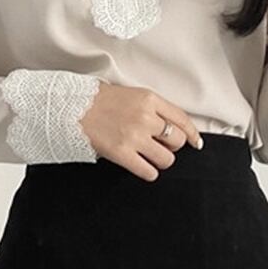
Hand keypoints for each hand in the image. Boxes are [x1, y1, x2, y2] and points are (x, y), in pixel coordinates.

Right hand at [80, 82, 203, 182]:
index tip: (195, 142)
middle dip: (172, 146)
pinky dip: (149, 172)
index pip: (182, 119)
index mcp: (149, 99)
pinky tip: (144, 168)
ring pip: (166, 158)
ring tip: (151, 157)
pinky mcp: (122, 153)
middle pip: (177, 140)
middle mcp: (145, 117)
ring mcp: (134, 136)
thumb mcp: (132, 95)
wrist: (72, 108)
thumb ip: (152, 108)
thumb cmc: (99, 101)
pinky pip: (148, 171)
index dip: (192, 134)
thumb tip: (172, 126)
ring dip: (161, 161)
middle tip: (162, 147)